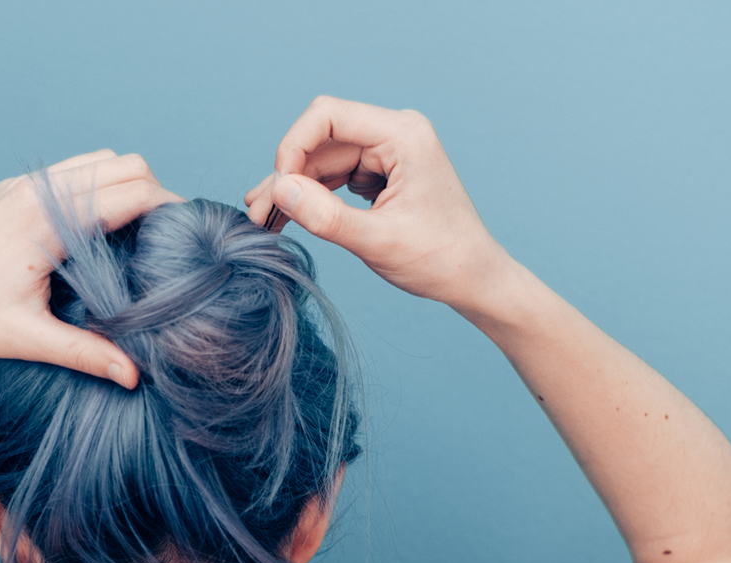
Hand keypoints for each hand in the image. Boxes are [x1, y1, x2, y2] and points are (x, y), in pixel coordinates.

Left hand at [0, 151, 179, 387]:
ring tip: (138, 234)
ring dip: (128, 186)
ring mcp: (26, 183)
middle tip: (166, 240)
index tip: (187, 238)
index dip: (170, 209)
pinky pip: (74, 170)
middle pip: (125, 165)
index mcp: (47, 221)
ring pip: (102, 159)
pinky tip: (98, 230)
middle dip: (156, 195)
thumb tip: (133, 376)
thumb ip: (85, 354)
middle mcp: (39, 191)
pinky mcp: (15, 187)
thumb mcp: (26, 339)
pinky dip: (99, 186)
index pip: (132, 191)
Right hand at [245, 97, 510, 308]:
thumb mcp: (377, 243)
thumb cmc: (440, 260)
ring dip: (293, 189)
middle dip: (286, 176)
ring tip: (263, 220)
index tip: (279, 189)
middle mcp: (395, 134)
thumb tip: (279, 191)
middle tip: (257, 213)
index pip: (329, 115)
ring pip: (322, 160)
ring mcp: (387, 152)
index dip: (293, 147)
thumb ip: (326, 217)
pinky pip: (334, 176)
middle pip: (321, 140)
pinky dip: (311, 197)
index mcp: (403, 135)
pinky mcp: (381, 173)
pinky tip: (288, 218)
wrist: (473, 279)